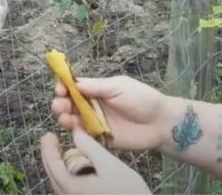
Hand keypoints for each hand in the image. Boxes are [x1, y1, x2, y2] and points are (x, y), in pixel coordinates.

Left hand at [40, 130, 151, 194]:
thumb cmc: (128, 191)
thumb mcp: (110, 165)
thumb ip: (91, 148)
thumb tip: (76, 133)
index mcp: (71, 187)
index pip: (52, 164)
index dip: (48, 148)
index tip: (48, 135)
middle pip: (53, 174)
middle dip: (51, 156)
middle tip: (52, 140)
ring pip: (60, 182)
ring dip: (59, 166)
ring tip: (64, 152)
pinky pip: (68, 188)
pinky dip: (68, 175)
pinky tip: (77, 169)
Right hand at [51, 76, 172, 151]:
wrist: (161, 124)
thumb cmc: (143, 99)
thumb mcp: (120, 87)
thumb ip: (97, 87)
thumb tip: (74, 83)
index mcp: (96, 90)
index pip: (73, 86)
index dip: (63, 86)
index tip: (60, 88)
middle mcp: (92, 105)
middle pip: (69, 103)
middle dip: (60, 103)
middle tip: (61, 105)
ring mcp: (95, 122)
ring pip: (72, 119)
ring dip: (64, 117)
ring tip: (65, 118)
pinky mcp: (99, 138)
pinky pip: (83, 136)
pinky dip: (75, 132)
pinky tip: (74, 129)